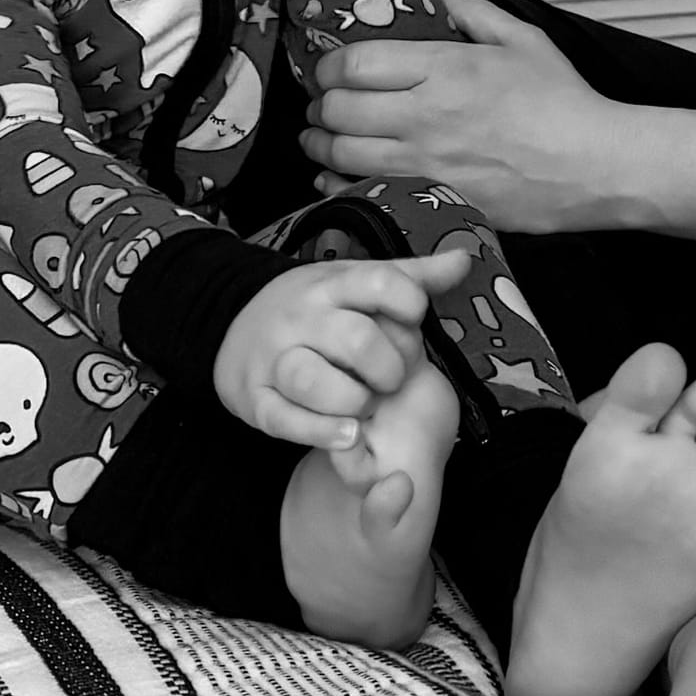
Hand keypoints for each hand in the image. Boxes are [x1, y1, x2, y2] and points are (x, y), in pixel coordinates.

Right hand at [212, 250, 469, 447]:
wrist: (231, 324)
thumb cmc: (316, 308)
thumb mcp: (356, 282)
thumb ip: (412, 277)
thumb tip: (464, 260)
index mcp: (331, 284)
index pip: (379, 282)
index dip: (410, 304)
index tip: (414, 319)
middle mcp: (302, 318)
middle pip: (356, 340)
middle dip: (390, 366)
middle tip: (395, 378)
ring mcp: (275, 359)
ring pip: (313, 381)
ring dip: (354, 400)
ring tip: (369, 407)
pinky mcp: (256, 399)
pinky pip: (284, 420)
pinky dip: (319, 432)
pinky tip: (350, 436)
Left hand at [303, 0, 623, 230]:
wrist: (596, 167)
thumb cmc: (566, 106)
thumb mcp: (524, 41)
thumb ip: (473, 13)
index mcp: (446, 69)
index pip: (355, 63)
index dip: (331, 66)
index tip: (333, 69)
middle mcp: (427, 116)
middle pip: (338, 108)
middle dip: (321, 104)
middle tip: (324, 103)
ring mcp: (427, 163)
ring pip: (341, 154)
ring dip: (321, 144)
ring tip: (322, 137)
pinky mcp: (434, 199)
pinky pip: (364, 194)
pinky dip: (338, 185)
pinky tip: (338, 177)